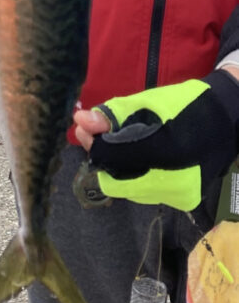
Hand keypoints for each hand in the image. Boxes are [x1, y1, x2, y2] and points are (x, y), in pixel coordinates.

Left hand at [74, 71, 238, 210]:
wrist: (226, 118)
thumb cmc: (184, 104)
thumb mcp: (146, 102)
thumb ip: (112, 115)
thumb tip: (79, 120)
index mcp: (164, 152)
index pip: (111, 159)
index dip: (95, 144)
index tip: (84, 127)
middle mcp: (172, 182)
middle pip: (116, 179)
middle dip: (106, 157)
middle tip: (103, 134)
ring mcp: (179, 196)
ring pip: (129, 188)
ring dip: (121, 167)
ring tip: (130, 144)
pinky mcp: (184, 201)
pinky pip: (146, 192)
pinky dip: (138, 175)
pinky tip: (146, 158)